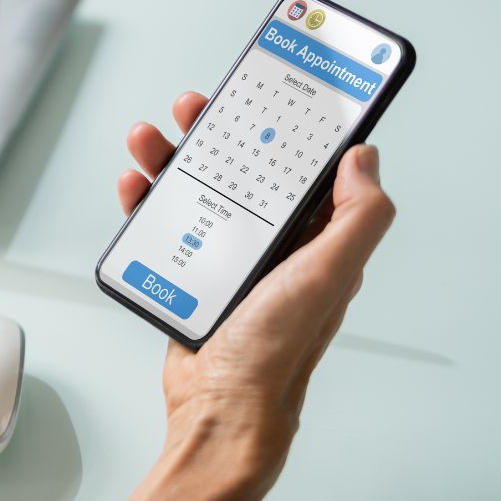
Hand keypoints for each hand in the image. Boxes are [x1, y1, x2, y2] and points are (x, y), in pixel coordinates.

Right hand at [84, 92, 395, 500]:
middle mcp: (272, 244)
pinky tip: (135, 188)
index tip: (267, 91)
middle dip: (214, 132)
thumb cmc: (276, 352)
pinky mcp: (188, 274)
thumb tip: (365, 159)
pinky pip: (164, 225)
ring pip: (196, 190)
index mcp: (313, 238)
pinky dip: (145, 202)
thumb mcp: (329, 275)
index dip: (285, 125)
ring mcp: (227, 258)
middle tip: (193, 107)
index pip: (301, 167)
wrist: (219, 409)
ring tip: (148, 140)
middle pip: (240, 169)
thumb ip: (356, 218)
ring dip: (169, 158)